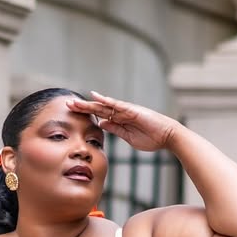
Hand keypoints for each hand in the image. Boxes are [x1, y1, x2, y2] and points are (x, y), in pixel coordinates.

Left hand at [66, 91, 180, 153]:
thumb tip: (101, 124)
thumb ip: (115, 130)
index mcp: (119, 121)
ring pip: (104, 105)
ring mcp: (126, 111)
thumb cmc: (151, 139)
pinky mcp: (132, 110)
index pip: (99, 116)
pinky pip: (116, 105)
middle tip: (68, 105)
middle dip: (83, 107)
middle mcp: (121, 113)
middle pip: (98, 108)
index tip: (73, 114)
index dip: (86, 114)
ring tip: (75, 102)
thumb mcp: (128, 137)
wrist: (168, 137)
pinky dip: (106, 100)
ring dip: (89, 104)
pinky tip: (95, 97)